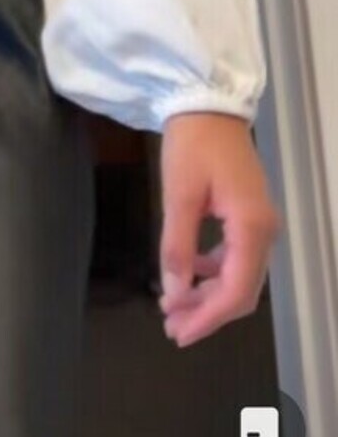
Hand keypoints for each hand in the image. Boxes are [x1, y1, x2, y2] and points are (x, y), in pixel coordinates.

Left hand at [157, 111, 281, 347]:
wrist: (208, 103)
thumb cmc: (192, 144)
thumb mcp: (178, 195)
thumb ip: (178, 247)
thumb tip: (176, 293)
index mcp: (252, 228)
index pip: (236, 292)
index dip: (208, 318)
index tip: (179, 334)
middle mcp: (265, 232)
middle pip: (242, 291)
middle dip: (207, 312)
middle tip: (171, 326)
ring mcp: (260, 224)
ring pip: (239, 277)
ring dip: (208, 295)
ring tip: (173, 305)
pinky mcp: (250, 216)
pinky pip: (236, 257)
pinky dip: (213, 272)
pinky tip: (189, 273)